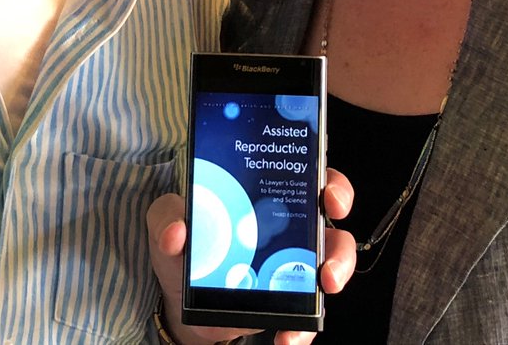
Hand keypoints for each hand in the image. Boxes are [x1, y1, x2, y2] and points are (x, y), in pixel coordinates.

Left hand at [147, 169, 355, 344]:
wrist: (178, 298)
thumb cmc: (183, 246)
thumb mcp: (167, 223)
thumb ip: (166, 218)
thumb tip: (176, 231)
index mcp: (267, 196)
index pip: (311, 179)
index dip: (331, 184)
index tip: (328, 196)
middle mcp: (289, 228)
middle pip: (333, 227)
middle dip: (340, 244)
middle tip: (327, 260)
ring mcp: (291, 265)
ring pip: (331, 267)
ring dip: (335, 278)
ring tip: (322, 290)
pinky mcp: (286, 302)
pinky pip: (306, 317)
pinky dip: (302, 330)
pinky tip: (286, 338)